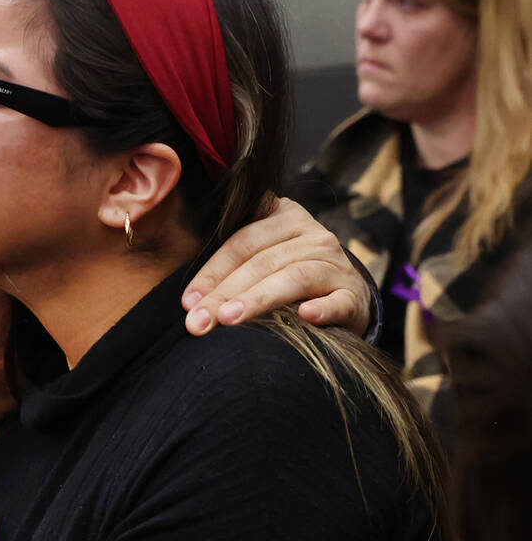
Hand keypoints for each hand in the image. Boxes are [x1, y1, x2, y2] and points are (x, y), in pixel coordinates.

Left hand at [182, 197, 369, 336]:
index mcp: (285, 218)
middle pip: (262, 262)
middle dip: (225, 293)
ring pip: (294, 278)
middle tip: (199, 321)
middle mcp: (313, 236)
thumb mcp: (262, 260)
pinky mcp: (353, 295)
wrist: (344, 297)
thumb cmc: (288, 279)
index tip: (188, 302)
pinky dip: (323, 309)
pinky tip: (306, 317)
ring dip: (260, 298)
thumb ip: (232, 265)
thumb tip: (190, 300)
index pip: (242, 242)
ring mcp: (335, 265)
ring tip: (230, 318)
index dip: (212, 272)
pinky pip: (338, 301)